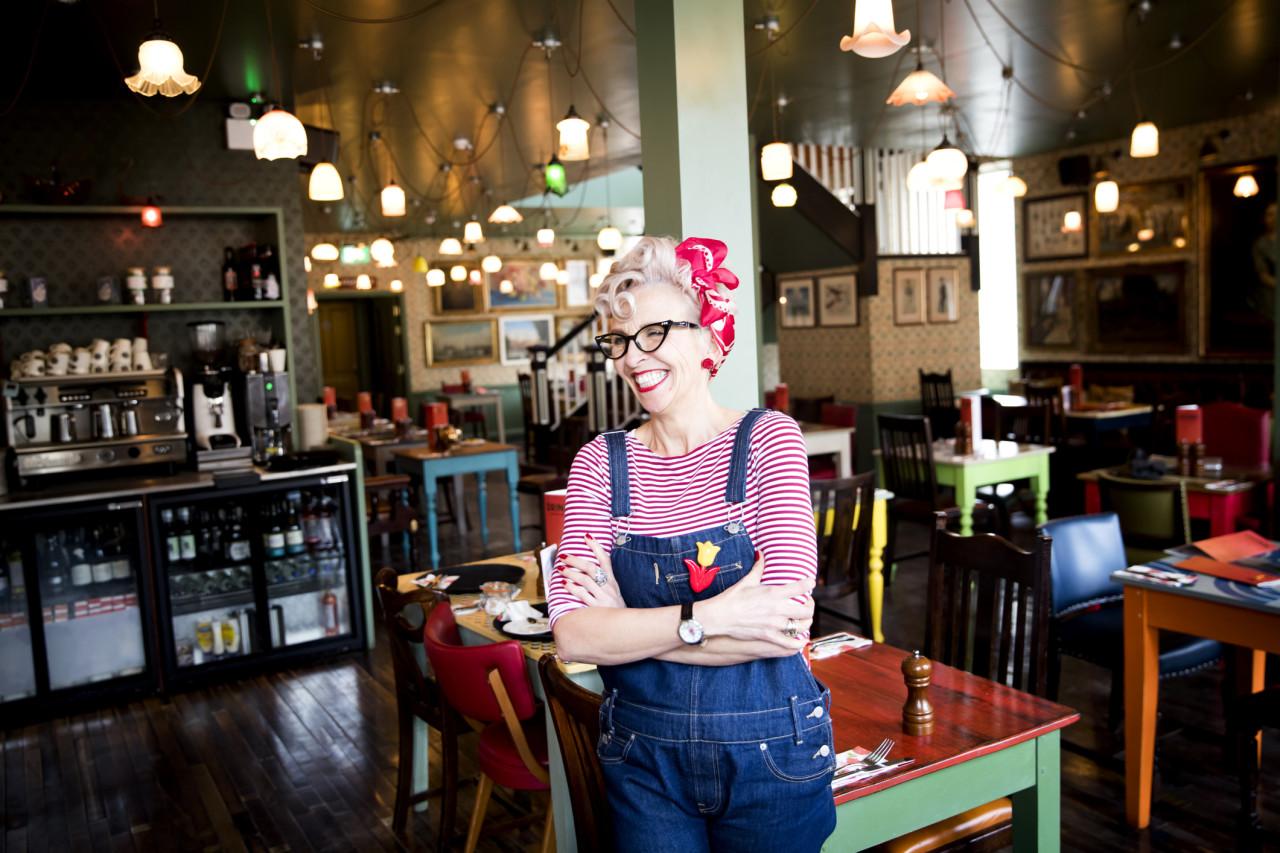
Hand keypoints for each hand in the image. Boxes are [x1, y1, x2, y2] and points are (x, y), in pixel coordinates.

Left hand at [560, 535, 626, 607]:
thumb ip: (604, 581)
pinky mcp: (597, 607)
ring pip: (585, 579)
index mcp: (613, 581)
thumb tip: (589, 570)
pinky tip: (565, 584)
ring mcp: (603, 596)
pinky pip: (582, 594)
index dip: (596, 547)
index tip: (587, 537)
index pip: (605, 560)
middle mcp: (609, 587)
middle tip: (564, 556)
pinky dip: (572, 588)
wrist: (624, 627)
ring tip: (561, 569)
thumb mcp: (615, 592)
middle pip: (591, 568)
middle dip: (576, 560)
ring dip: (571, 573)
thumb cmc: (615, 609)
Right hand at [698, 551, 813, 651]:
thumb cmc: (732, 597)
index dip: (809, 584)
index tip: (810, 583)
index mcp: (774, 592)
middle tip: (806, 604)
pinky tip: (800, 641)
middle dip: (810, 606)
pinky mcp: (769, 636)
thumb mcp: (747, 580)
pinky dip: (798, 643)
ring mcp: (775, 624)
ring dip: (805, 623)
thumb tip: (760, 553)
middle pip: (806, 610)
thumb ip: (758, 567)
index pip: (801, 587)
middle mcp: (778, 608)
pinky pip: (789, 643)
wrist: (720, 616)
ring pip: (802, 626)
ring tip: (803, 620)